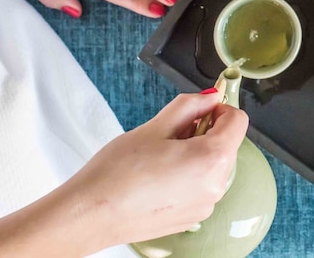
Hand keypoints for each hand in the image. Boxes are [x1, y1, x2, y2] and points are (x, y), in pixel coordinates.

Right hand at [0, 93, 248, 257]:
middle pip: (229, 141)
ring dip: (195, 148)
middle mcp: (213, 185)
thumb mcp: (147, 128)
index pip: (237, 118)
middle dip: (206, 125)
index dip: (221, 102)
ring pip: (214, 163)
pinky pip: (198, 186)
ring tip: (152, 144)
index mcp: (208, 158)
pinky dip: (184, 172)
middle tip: (170, 118)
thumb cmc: (106, 173)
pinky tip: (149, 171)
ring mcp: (199, 207)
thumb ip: (184, 106)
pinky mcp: (183, 221)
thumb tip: (209, 89)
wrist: (76, 223)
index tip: (205, 94)